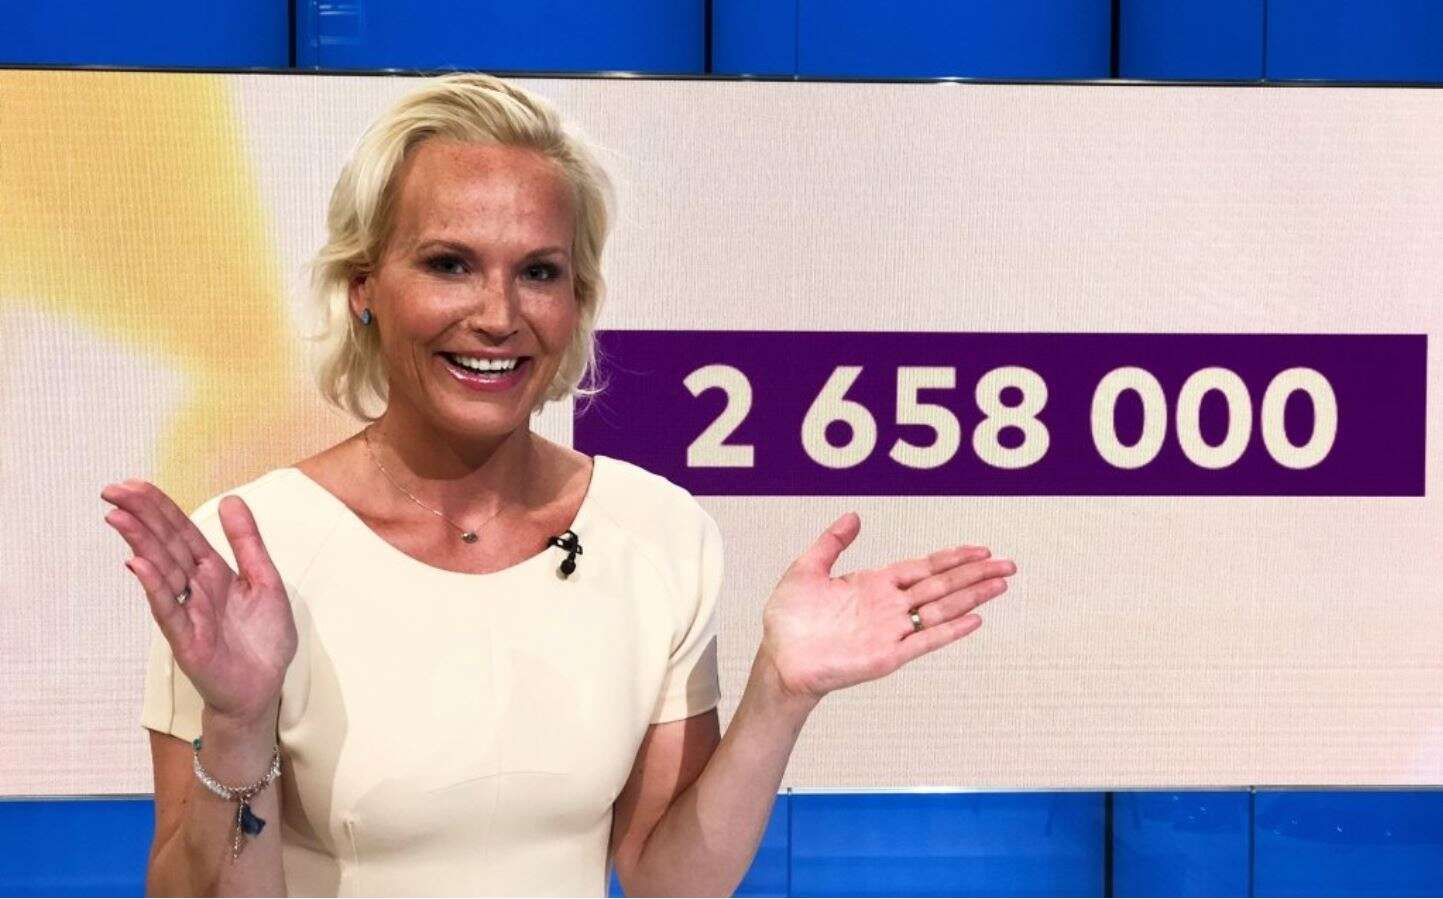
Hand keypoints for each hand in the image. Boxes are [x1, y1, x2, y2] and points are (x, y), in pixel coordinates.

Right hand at [102, 480, 295, 726]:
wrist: (264, 690)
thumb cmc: (263, 640)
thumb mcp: (265, 581)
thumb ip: (247, 542)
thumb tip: (231, 498)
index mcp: (214, 573)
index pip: (183, 533)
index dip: (160, 508)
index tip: (133, 484)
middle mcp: (196, 589)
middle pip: (165, 546)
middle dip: (141, 517)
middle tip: (111, 491)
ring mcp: (188, 614)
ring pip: (161, 572)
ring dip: (140, 543)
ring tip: (118, 516)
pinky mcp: (188, 642)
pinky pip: (168, 610)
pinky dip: (154, 586)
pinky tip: (138, 563)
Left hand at [757, 512, 1014, 703]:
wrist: (779, 659)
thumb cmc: (789, 621)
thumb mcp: (807, 569)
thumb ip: (832, 543)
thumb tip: (853, 516)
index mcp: (874, 584)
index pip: (924, 567)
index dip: (952, 557)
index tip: (980, 549)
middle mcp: (889, 606)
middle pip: (941, 585)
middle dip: (975, 573)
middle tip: (1008, 564)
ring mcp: (891, 631)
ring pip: (941, 608)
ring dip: (972, 596)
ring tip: (1001, 584)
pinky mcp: (887, 656)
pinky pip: (925, 640)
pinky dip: (950, 629)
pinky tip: (974, 619)